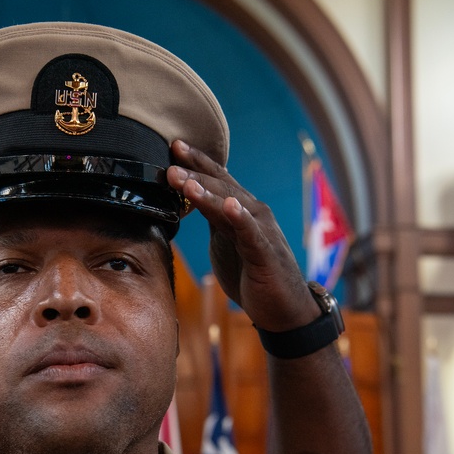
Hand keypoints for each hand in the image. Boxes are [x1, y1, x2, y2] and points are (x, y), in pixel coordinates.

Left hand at [166, 140, 318, 331]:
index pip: (217, 179)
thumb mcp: (225, 241)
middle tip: (171, 163)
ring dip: (209, 193)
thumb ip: (212, 219)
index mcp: (240, 209)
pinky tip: (231, 206)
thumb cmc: (252, 273)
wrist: (283, 308)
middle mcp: (253, 213)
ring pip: (232, 206)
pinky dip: (241, 218)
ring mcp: (260, 231)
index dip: (197, 161)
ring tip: (187, 183)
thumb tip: (187, 200)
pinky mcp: (265, 253)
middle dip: (195, 174)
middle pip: (221, 188)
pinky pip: (251, 233)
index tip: (174, 145)